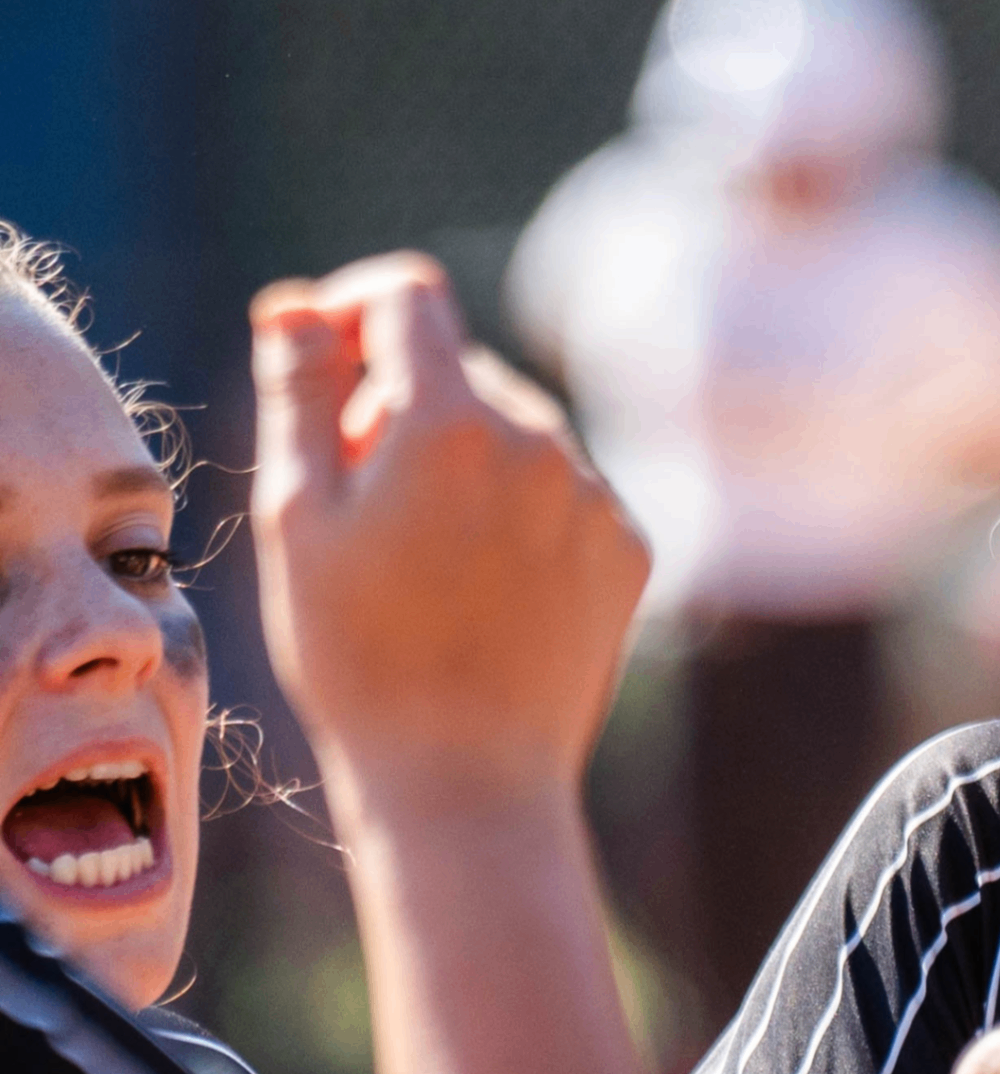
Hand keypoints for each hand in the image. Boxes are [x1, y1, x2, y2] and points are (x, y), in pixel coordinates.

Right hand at [248, 254, 647, 808]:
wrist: (466, 777)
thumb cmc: (358, 653)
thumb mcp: (296, 516)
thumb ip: (299, 392)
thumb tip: (298, 304)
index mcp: (453, 419)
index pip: (409, 296)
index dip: (354, 310)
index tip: (323, 361)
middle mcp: (543, 440)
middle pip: (462, 372)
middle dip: (400, 407)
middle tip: (355, 501)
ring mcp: (595, 495)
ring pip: (518, 434)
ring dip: (464, 463)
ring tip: (420, 561)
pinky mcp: (629, 546)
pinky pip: (564, 494)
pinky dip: (520, 515)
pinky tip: (482, 591)